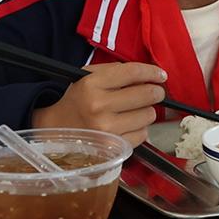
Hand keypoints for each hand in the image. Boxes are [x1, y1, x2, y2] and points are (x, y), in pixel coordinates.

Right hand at [32, 62, 167, 146]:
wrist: (56, 129)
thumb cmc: (79, 100)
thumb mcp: (90, 77)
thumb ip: (118, 71)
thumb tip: (149, 76)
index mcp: (92, 84)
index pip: (133, 72)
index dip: (152, 72)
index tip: (161, 75)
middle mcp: (98, 106)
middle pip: (147, 94)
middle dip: (155, 92)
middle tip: (153, 93)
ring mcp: (106, 128)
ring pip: (149, 115)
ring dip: (146, 111)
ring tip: (133, 111)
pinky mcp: (113, 146)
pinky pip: (143, 134)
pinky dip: (140, 129)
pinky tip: (127, 125)